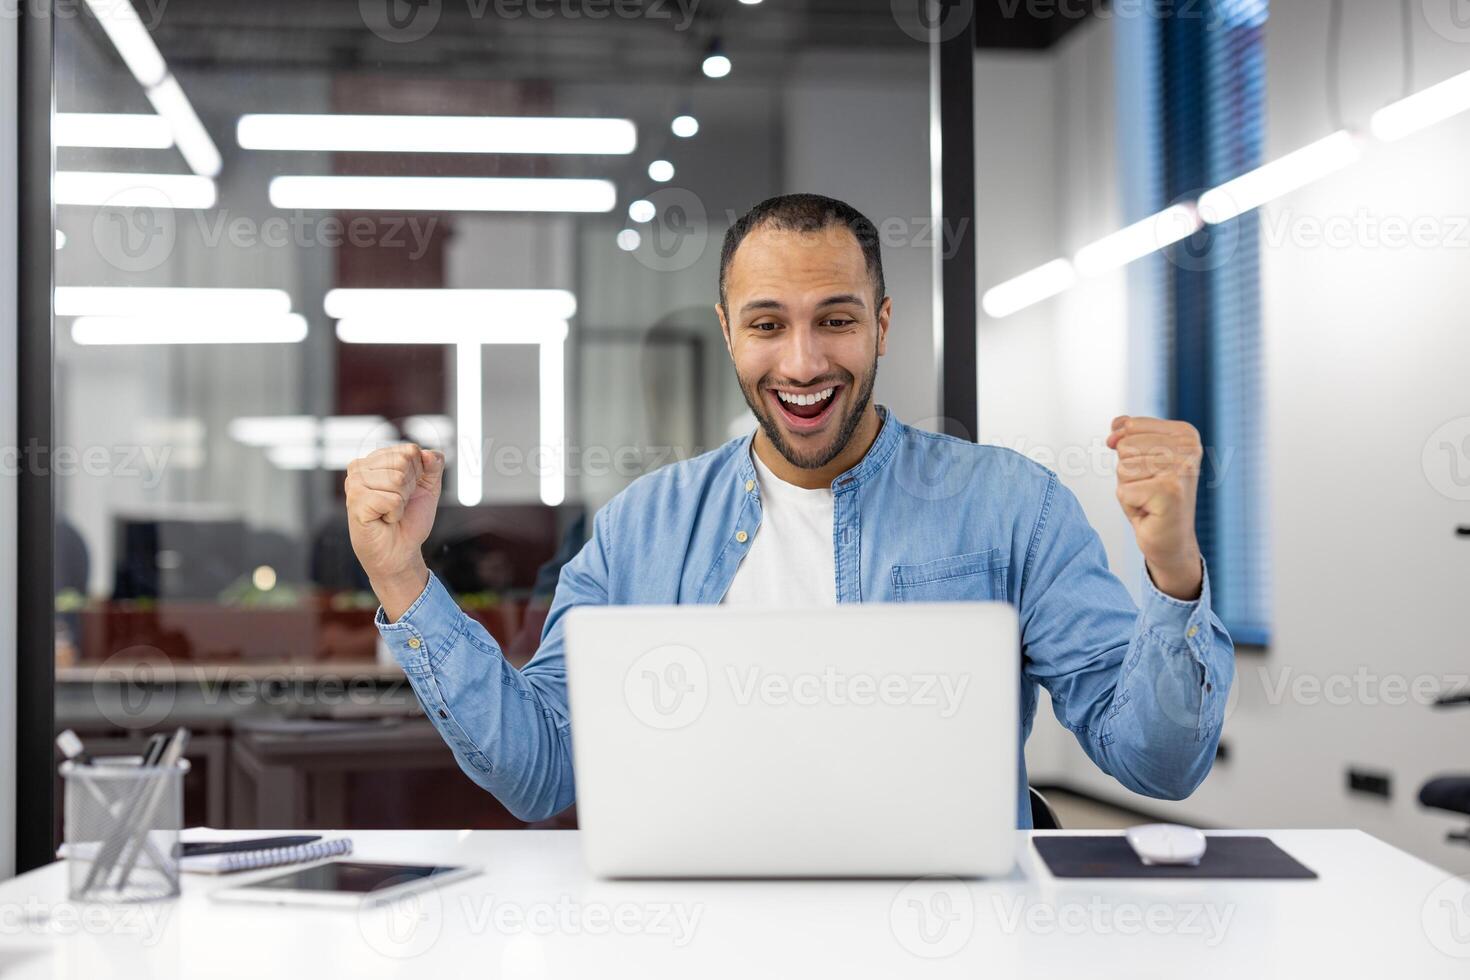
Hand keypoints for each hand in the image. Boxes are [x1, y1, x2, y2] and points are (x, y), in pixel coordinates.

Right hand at [345, 444, 444, 619]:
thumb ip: (433, 464)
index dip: (418, 474)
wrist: (400, 552)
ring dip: (402, 501)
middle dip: (410, 488)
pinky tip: (384, 519)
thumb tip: (429, 453)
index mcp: (376, 459)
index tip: (408, 491)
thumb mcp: (429, 486)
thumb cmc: (410, 519)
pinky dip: (395, 513)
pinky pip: (393, 499)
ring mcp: (354, 483)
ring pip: (398, 479)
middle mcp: (360, 467)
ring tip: (390, 512)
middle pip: (404, 462)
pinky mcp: (355, 501)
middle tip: (398, 504)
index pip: (410, 450)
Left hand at [1106, 416, 1203, 600]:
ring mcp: (1182, 469)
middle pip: (1124, 447)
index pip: (1129, 426)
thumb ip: (1125, 434)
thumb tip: (1115, 426)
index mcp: (1184, 433)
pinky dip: (1129, 505)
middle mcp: (1189, 448)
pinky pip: (1123, 490)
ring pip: (1123, 468)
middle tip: (1148, 489)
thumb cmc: (1152, 498)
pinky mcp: (1170, 491)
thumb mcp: (1136, 458)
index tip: (1149, 472)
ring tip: (1149, 499)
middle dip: (1127, 473)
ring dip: (1128, 488)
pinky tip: (1150, 511)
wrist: (1171, 540)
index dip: (1127, 453)